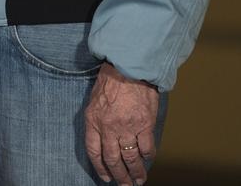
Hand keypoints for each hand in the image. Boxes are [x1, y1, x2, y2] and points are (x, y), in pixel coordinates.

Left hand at [84, 62, 159, 183]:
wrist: (128, 67)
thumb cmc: (111, 79)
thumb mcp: (95, 100)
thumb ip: (97, 120)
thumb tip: (104, 138)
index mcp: (93, 120)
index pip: (93, 151)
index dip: (99, 167)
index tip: (105, 176)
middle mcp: (108, 127)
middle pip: (113, 159)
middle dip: (119, 176)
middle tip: (124, 185)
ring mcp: (127, 127)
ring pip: (130, 158)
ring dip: (135, 172)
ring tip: (138, 180)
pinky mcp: (144, 124)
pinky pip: (146, 147)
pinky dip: (147, 156)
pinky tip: (147, 159)